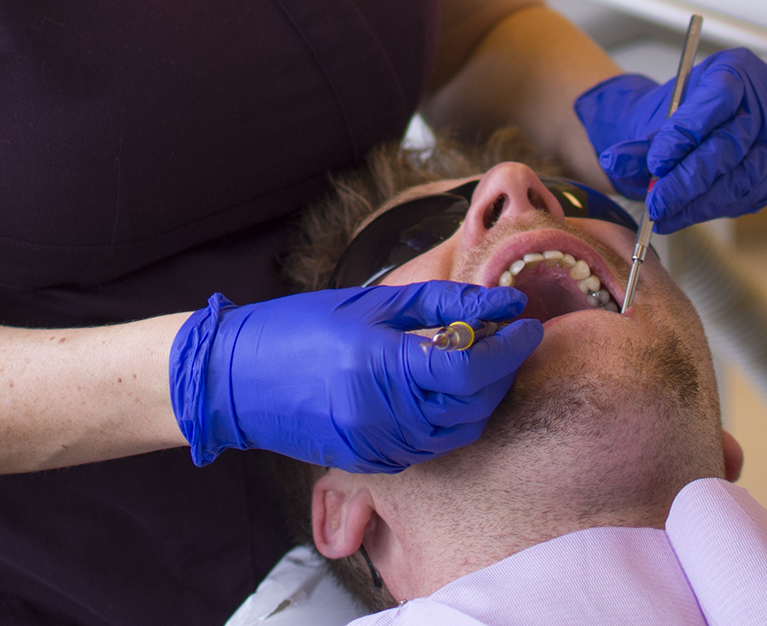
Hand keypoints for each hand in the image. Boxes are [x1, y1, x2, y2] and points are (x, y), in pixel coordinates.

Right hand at [169, 282, 539, 472]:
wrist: (236, 381)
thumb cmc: (300, 328)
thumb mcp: (372, 303)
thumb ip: (444, 303)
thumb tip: (505, 303)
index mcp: (381, 365)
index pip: (469, 366)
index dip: (509, 347)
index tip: (530, 323)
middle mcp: (383, 415)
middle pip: (473, 403)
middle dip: (504, 370)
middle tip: (513, 336)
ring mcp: (378, 446)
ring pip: (461, 431)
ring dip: (484, 397)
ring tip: (485, 358)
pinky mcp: (372, 463)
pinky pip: (434, 446)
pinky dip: (455, 419)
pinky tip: (450, 389)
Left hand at [573, 47, 766, 230]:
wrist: (692, 126)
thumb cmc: (676, 113)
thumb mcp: (653, 116)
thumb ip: (638, 140)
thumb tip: (614, 162)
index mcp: (737, 68)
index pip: (718, 98)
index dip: (687, 133)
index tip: (656, 162)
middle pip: (732, 144)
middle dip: (690, 178)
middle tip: (657, 201)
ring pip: (743, 177)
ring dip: (699, 202)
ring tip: (664, 213)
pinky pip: (749, 194)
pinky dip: (713, 208)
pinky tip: (685, 213)